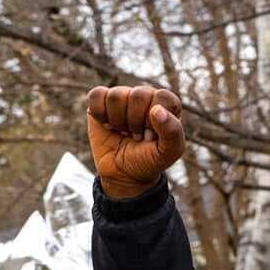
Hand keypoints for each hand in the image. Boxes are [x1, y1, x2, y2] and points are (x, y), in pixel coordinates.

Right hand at [86, 83, 185, 199]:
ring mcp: (122, 95)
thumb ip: (173, 131)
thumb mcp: (169, 153)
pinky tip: (108, 126)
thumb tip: (157, 110)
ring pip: (116, 96)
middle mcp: (145, 95)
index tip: (152, 137)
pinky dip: (100, 115)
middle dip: (136, 122)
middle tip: (137, 136)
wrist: (123, 174)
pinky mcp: (101, 100)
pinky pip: (97, 96)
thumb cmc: (149, 160)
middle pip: (138, 95)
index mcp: (166, 103)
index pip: (162, 97)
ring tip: (124, 132)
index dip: (154, 120)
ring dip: (118, 121)